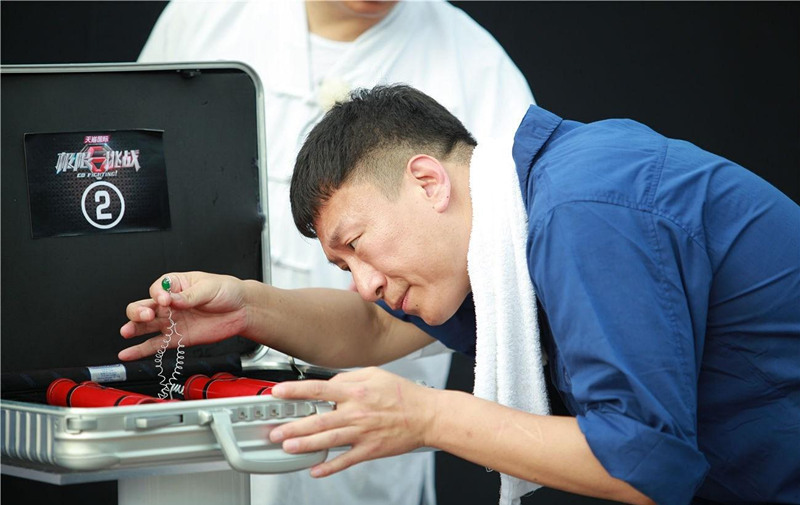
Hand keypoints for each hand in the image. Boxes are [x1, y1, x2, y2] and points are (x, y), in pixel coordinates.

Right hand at [119, 271, 249, 360]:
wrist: (242, 310)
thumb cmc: (227, 291)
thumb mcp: (209, 288)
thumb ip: (190, 296)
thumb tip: (173, 299)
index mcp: (176, 284)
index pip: (157, 288)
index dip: (158, 294)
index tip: (166, 299)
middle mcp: (170, 303)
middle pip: (144, 305)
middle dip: (140, 310)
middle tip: (147, 314)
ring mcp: (172, 321)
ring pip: (146, 325)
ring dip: (134, 328)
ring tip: (126, 332)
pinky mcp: (178, 338)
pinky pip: (156, 344)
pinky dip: (141, 350)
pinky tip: (128, 353)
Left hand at [269, 367, 435, 476]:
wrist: (426, 415)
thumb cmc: (403, 394)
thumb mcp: (375, 374)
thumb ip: (350, 376)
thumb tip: (331, 381)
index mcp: (355, 391)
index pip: (318, 388)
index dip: (295, 391)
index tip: (278, 392)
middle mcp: (356, 412)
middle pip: (318, 419)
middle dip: (292, 426)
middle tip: (274, 431)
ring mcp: (362, 432)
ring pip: (327, 440)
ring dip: (305, 444)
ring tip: (287, 447)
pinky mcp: (370, 449)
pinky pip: (346, 460)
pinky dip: (330, 466)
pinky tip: (315, 469)